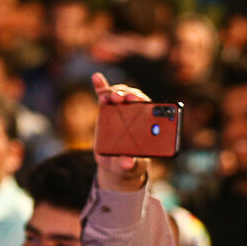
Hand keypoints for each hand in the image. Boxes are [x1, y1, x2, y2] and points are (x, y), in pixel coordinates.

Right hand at [91, 73, 148, 191]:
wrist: (117, 165)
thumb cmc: (130, 165)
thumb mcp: (130, 167)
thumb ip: (128, 164)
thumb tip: (127, 163)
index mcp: (147, 126)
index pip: (150, 109)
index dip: (146, 103)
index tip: (140, 101)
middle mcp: (135, 115)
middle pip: (134, 99)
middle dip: (130, 95)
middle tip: (126, 99)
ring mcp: (120, 111)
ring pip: (119, 95)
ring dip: (115, 92)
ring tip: (110, 96)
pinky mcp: (106, 111)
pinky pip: (103, 96)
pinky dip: (100, 86)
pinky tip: (96, 77)